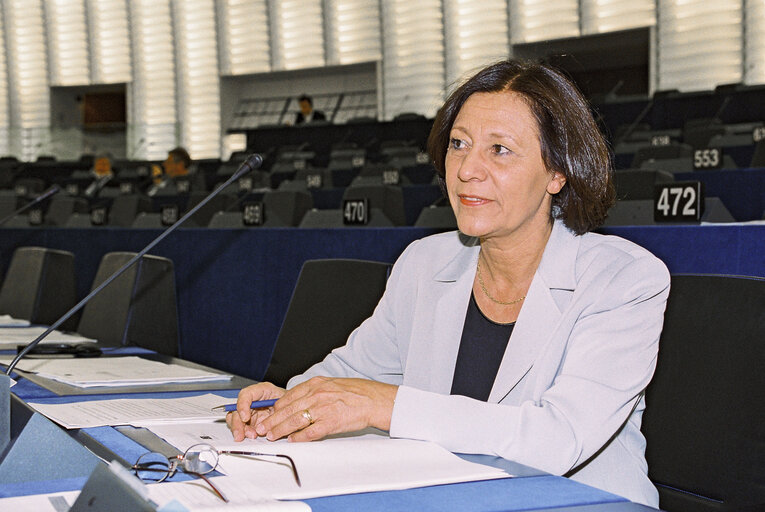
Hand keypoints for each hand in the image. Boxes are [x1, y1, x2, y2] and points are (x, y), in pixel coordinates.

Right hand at [226, 382, 285, 441]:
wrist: (293, 409)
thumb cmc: (290, 401)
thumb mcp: (288, 401)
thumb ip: (280, 409)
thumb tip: (274, 420)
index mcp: (262, 390)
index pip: (246, 394)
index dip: (243, 406)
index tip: (245, 418)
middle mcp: (253, 400)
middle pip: (237, 409)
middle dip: (237, 423)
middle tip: (241, 434)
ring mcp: (250, 411)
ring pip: (236, 419)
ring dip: (240, 429)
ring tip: (251, 435)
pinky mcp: (251, 422)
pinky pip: (242, 428)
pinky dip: (245, 434)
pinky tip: (252, 436)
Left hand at [255, 377, 397, 442]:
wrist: (374, 400)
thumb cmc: (356, 393)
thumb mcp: (331, 385)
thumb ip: (313, 392)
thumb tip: (298, 401)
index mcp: (316, 384)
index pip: (289, 396)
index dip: (276, 408)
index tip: (268, 414)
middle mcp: (317, 394)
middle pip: (288, 409)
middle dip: (272, 420)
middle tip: (262, 429)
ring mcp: (324, 408)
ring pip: (295, 420)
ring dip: (280, 430)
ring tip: (272, 436)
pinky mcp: (331, 421)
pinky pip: (311, 432)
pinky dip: (299, 437)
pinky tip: (293, 441)